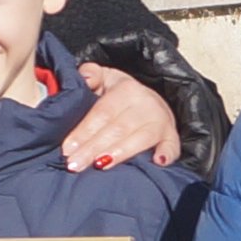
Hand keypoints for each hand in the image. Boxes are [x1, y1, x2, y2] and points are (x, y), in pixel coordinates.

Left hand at [66, 64, 184, 170]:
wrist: (152, 102)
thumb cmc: (121, 96)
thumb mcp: (105, 79)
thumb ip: (90, 75)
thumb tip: (84, 80)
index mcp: (126, 89)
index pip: (102, 113)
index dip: (84, 131)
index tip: (67, 148)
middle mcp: (146, 104)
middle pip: (117, 128)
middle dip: (94, 148)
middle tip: (75, 164)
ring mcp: (161, 121)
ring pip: (140, 139)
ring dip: (120, 153)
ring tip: (101, 166)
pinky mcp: (171, 136)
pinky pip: (172, 146)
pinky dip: (167, 153)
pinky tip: (157, 162)